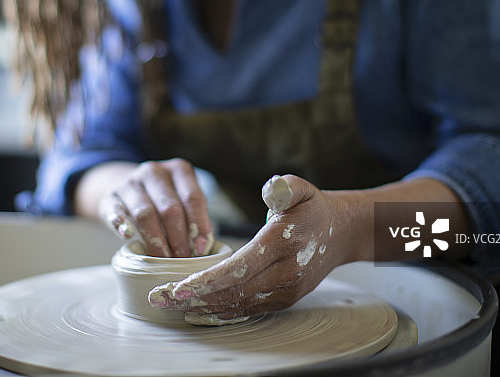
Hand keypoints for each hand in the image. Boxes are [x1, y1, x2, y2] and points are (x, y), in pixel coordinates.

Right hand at [98, 158, 213, 257]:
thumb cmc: (162, 198)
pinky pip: (115, 211)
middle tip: (183, 258)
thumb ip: (192, 216)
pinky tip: (127, 237)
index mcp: (179, 170)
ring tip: (163, 258)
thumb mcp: (181, 198)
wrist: (125, 185)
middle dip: (178, 237)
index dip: (199, 224)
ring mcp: (130, 183)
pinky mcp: (110, 196)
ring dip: (156, 240)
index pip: (192, 197)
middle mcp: (154, 171)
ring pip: (144, 213)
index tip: (200, 247)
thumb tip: (202, 245)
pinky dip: (121, 224)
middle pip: (169, 208)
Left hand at [149, 175, 359, 321]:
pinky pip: (248, 310)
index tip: (177, 286)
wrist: (341, 234)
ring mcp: (285, 291)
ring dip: (202, 309)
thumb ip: (284, 187)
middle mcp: (284, 274)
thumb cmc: (312, 209)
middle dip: (193, 299)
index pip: (239, 268)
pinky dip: (221, 313)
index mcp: (281, 245)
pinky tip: (196, 312)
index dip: (206, 280)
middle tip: (159, 299)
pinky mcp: (283, 300)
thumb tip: (269, 188)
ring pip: (238, 306)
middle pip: (233, 292)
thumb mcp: (301, 189)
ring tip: (169, 307)